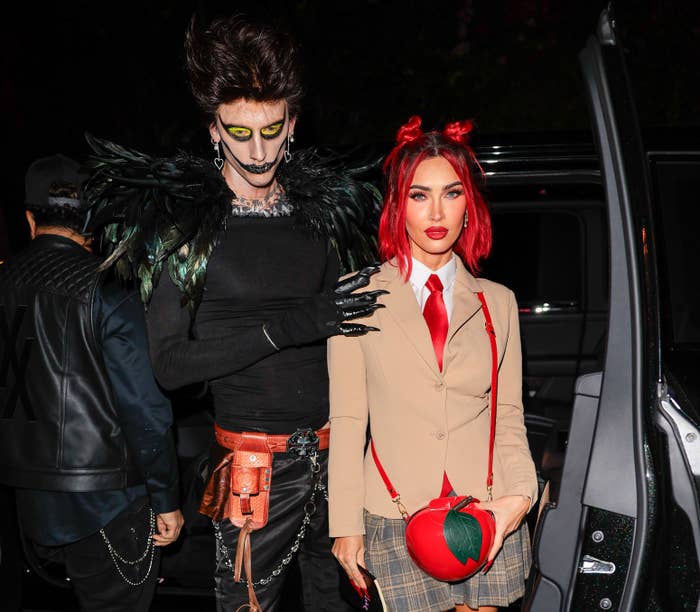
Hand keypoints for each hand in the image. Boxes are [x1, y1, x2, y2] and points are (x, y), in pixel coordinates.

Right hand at [152, 509, 183, 546]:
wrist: (164, 502)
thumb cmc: (162, 508)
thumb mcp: (161, 520)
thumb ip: (162, 528)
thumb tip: (161, 535)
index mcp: (177, 522)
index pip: (173, 535)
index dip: (165, 540)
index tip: (157, 541)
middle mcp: (179, 524)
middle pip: (174, 538)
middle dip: (163, 542)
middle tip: (155, 543)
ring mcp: (178, 524)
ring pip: (172, 538)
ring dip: (162, 540)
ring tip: (154, 537)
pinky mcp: (175, 524)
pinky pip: (169, 535)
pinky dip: (163, 536)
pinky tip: (158, 534)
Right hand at [263, 264, 386, 346]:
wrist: (288, 326)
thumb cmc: (303, 312)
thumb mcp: (316, 297)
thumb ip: (329, 291)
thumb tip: (340, 283)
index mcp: (328, 294)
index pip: (348, 282)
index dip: (362, 275)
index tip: (374, 269)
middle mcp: (331, 303)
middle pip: (355, 297)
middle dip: (371, 293)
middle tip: (385, 291)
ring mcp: (332, 316)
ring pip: (354, 311)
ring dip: (369, 309)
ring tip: (381, 306)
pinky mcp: (331, 329)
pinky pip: (348, 329)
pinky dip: (360, 329)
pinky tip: (371, 329)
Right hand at [332, 535, 366, 590]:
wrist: (346, 526)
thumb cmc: (354, 535)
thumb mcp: (361, 549)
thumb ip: (361, 562)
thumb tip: (364, 570)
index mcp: (349, 557)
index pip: (355, 573)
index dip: (359, 581)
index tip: (363, 587)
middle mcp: (341, 557)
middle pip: (349, 572)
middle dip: (355, 579)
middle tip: (360, 586)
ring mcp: (337, 555)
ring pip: (344, 567)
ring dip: (350, 573)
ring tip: (356, 579)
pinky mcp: (334, 552)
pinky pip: (341, 562)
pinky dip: (346, 566)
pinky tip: (350, 568)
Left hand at [475, 495, 529, 563]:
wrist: (524, 500)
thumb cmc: (513, 503)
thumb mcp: (495, 504)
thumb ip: (484, 505)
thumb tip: (475, 505)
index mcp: (502, 528)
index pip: (497, 544)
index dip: (492, 554)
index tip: (488, 561)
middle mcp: (508, 530)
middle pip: (499, 540)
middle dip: (493, 545)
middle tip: (486, 550)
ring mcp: (511, 527)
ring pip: (502, 534)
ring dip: (496, 535)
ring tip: (490, 537)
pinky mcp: (513, 523)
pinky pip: (506, 529)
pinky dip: (500, 529)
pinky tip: (497, 525)